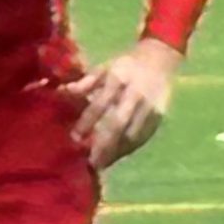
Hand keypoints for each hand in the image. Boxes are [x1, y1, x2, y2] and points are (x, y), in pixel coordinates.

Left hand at [67, 39, 182, 167]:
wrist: (160, 58)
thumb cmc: (124, 65)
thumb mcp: (104, 67)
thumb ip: (85, 82)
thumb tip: (63, 92)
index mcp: (118, 79)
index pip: (100, 104)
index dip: (86, 123)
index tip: (74, 138)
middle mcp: (135, 94)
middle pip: (117, 124)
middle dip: (102, 145)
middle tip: (87, 163)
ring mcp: (150, 107)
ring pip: (132, 135)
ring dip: (115, 152)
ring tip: (98, 165)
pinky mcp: (159, 116)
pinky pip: (143, 137)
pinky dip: (128, 149)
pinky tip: (115, 158)